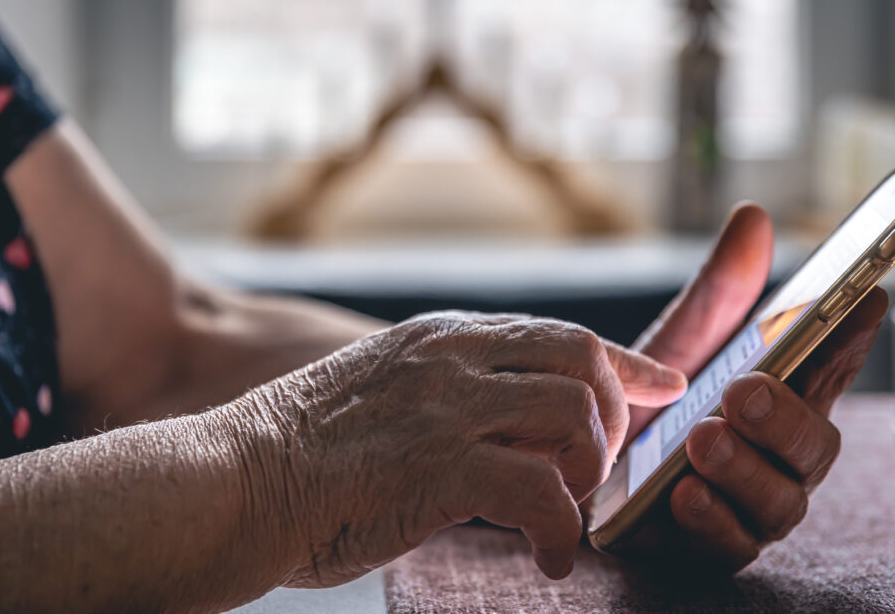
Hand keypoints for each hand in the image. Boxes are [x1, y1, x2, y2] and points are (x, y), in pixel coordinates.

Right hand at [239, 311, 686, 586]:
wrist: (228, 480)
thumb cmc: (300, 454)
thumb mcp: (381, 392)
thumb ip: (444, 392)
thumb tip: (505, 425)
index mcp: (441, 338)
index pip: (559, 334)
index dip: (625, 359)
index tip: (666, 383)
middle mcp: (451, 358)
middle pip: (581, 364)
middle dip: (613, 419)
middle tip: (597, 470)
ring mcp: (447, 405)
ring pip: (574, 419)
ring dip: (588, 474)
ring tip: (564, 512)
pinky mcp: (439, 463)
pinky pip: (544, 494)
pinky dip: (562, 531)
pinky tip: (548, 559)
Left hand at [622, 203, 887, 572]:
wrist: (574, 466)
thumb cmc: (643, 409)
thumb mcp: (673, 348)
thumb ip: (715, 295)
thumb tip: (752, 216)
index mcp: (778, 403)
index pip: (830, 370)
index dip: (852, 338)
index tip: (862, 298)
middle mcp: (776, 458)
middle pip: (817, 445)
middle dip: (787, 417)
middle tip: (744, 390)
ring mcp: (749, 506)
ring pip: (782, 500)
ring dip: (745, 467)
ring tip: (703, 439)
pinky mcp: (709, 546)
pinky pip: (730, 545)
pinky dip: (711, 519)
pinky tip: (683, 494)